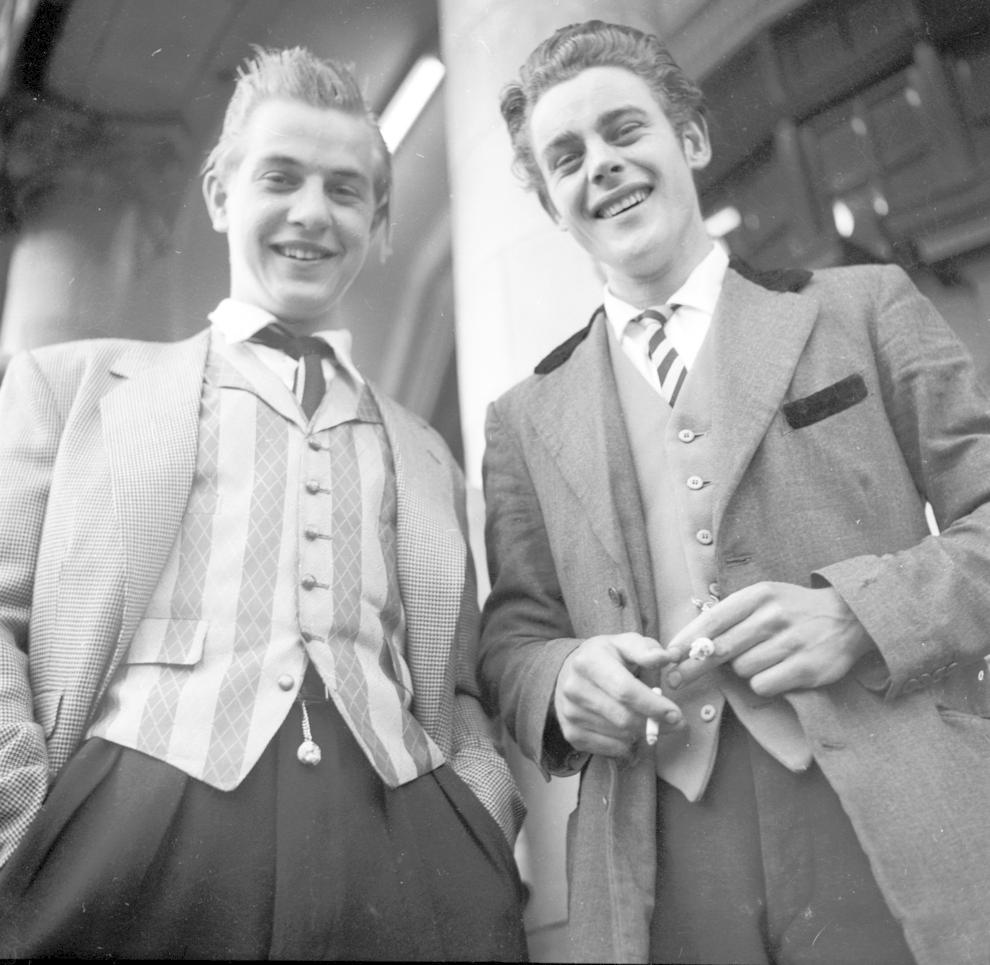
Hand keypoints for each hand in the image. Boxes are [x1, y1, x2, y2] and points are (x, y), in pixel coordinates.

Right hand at [554, 632, 683, 757]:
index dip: (653, 705)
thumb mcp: (625, 644)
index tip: (676, 714)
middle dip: (654, 724)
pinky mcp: (571, 733)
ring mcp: (570, 713)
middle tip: (675, 724)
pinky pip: (609, 749)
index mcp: (589, 661)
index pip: (625, 690)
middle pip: (623, 718)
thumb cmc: (607, 658)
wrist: (570, 672)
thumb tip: (668, 657)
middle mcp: (574, 688)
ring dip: (642, 734)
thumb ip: (647, 649)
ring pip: (619, 736)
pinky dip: (627, 746)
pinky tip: (631, 732)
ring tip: (649, 721)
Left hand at [665, 582, 875, 697]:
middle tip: (677, 679)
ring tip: (762, 660)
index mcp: (758, 595)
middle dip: (694, 666)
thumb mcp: (764, 598)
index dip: (687, 639)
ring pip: (742, 670)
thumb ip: (731, 615)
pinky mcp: (806, 668)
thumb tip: (689, 641)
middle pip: (721, 649)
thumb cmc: (794, 609)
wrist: (851, 616)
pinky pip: (763, 685)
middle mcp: (773, 616)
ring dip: (743, 671)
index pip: (713, 619)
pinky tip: (776, 673)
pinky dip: (763, 684)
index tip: (669, 655)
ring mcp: (791, 642)